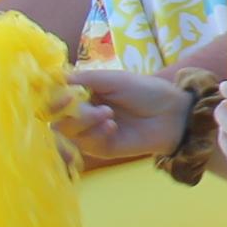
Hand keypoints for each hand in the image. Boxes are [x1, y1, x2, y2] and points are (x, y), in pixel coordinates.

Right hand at [59, 67, 192, 163]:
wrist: (173, 113)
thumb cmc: (146, 91)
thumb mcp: (114, 79)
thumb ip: (85, 78)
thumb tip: (56, 78)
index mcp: (84, 94)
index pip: (56, 98)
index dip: (54, 98)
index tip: (65, 95)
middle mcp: (83, 113)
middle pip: (57, 118)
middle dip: (72, 112)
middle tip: (93, 108)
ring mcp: (90, 132)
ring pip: (67, 132)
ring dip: (84, 122)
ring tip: (108, 115)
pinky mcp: (101, 148)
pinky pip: (84, 144)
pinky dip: (95, 134)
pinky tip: (113, 127)